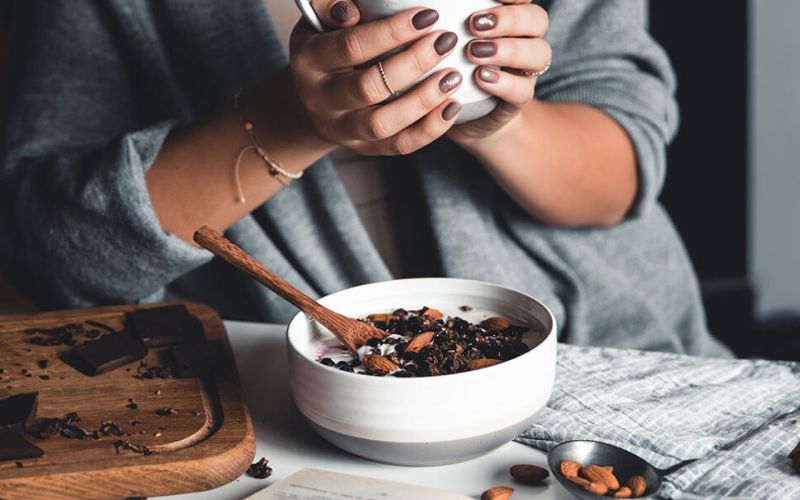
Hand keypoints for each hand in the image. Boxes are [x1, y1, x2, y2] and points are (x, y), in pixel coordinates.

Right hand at [288, 2, 464, 154]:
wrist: (311, 97)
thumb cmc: (326, 45)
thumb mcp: (321, 21)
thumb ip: (332, 7)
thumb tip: (353, 10)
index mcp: (309, 61)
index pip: (351, 47)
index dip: (390, 32)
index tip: (428, 16)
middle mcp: (320, 99)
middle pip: (368, 88)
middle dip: (412, 64)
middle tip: (445, 42)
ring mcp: (341, 128)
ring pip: (382, 124)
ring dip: (422, 101)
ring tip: (452, 77)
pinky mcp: (363, 148)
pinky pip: (398, 146)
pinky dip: (428, 130)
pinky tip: (451, 107)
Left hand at [447, 0, 550, 146]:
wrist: (464, 114)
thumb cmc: (451, 66)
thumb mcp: (445, 43)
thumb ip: (445, 21)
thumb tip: (421, 11)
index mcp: (510, 19)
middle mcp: (525, 40)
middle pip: (536, 20)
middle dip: (508, 19)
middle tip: (473, 24)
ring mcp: (525, 70)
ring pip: (538, 53)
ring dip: (507, 50)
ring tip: (474, 52)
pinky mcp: (519, 99)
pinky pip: (523, 89)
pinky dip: (503, 82)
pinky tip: (481, 77)